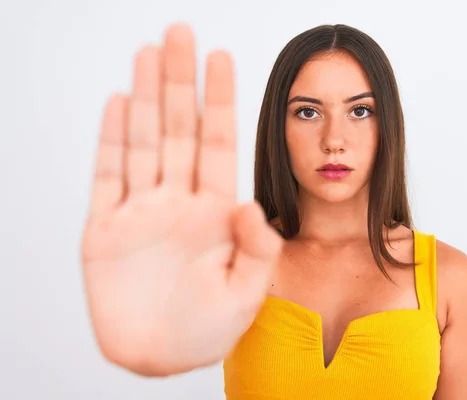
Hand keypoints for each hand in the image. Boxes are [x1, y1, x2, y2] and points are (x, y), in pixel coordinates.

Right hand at [80, 24, 282, 376]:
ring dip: (144, 98)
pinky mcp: (106, 230)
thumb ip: (257, 249)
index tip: (222, 58)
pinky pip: (107, 177)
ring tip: (149, 54)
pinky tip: (117, 103)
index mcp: (216, 212)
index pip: (219, 143)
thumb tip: (254, 204)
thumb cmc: (209, 331)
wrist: (161, 357)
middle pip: (179, 130)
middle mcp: (179, 202)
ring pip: (142, 142)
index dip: (220, 100)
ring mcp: (141, 212)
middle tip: (181, 33)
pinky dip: (111, 140)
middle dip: (180, 82)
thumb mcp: (248, 293)